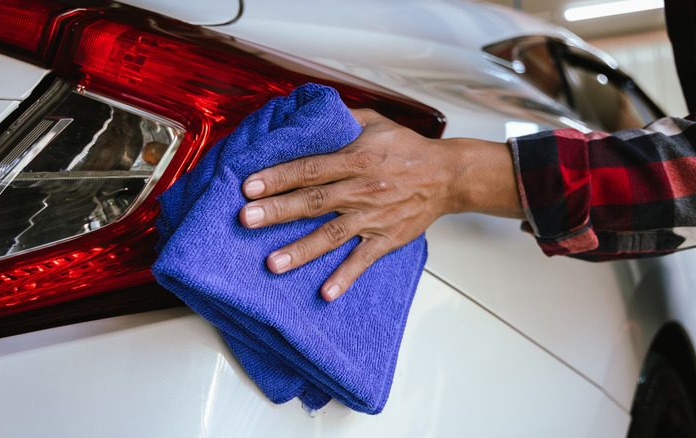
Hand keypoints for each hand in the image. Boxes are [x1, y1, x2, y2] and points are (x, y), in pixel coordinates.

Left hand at [239, 108, 522, 300]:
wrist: (448, 175)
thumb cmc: (408, 149)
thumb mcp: (375, 122)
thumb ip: (340, 119)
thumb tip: (306, 114)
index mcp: (357, 158)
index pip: (311, 168)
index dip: (279, 176)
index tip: (250, 185)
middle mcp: (363, 189)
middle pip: (315, 201)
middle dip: (279, 211)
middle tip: (248, 219)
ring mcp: (374, 216)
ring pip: (333, 234)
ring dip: (302, 250)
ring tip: (273, 263)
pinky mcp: (386, 238)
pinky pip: (364, 260)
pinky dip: (346, 277)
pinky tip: (326, 293)